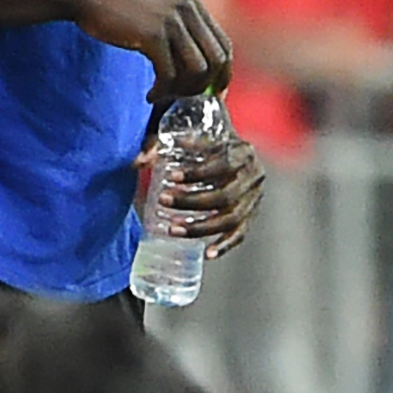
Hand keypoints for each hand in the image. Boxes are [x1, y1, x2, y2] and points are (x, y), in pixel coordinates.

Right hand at [72, 0, 233, 100]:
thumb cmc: (120, 6)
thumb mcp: (160, 6)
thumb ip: (181, 26)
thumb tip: (198, 64)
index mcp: (193, 3)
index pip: (224, 46)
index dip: (223, 74)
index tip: (211, 93)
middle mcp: (188, 10)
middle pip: (216, 60)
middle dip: (205, 86)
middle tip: (186, 99)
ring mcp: (172, 21)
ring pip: (197, 70)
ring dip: (182, 90)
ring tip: (164, 94)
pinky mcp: (153, 35)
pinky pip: (169, 74)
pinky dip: (162, 91)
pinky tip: (150, 95)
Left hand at [160, 134, 264, 256]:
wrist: (235, 155)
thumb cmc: (210, 146)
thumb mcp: (194, 139)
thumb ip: (166, 145)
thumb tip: (139, 160)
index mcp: (242, 152)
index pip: (222, 164)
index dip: (197, 173)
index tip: (172, 177)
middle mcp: (253, 176)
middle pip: (225, 195)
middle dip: (191, 201)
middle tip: (164, 200)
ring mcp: (254, 199)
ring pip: (231, 219)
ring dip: (201, 227)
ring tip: (173, 229)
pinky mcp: (250, 215)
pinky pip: (240, 234)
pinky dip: (224, 245)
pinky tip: (207, 253)